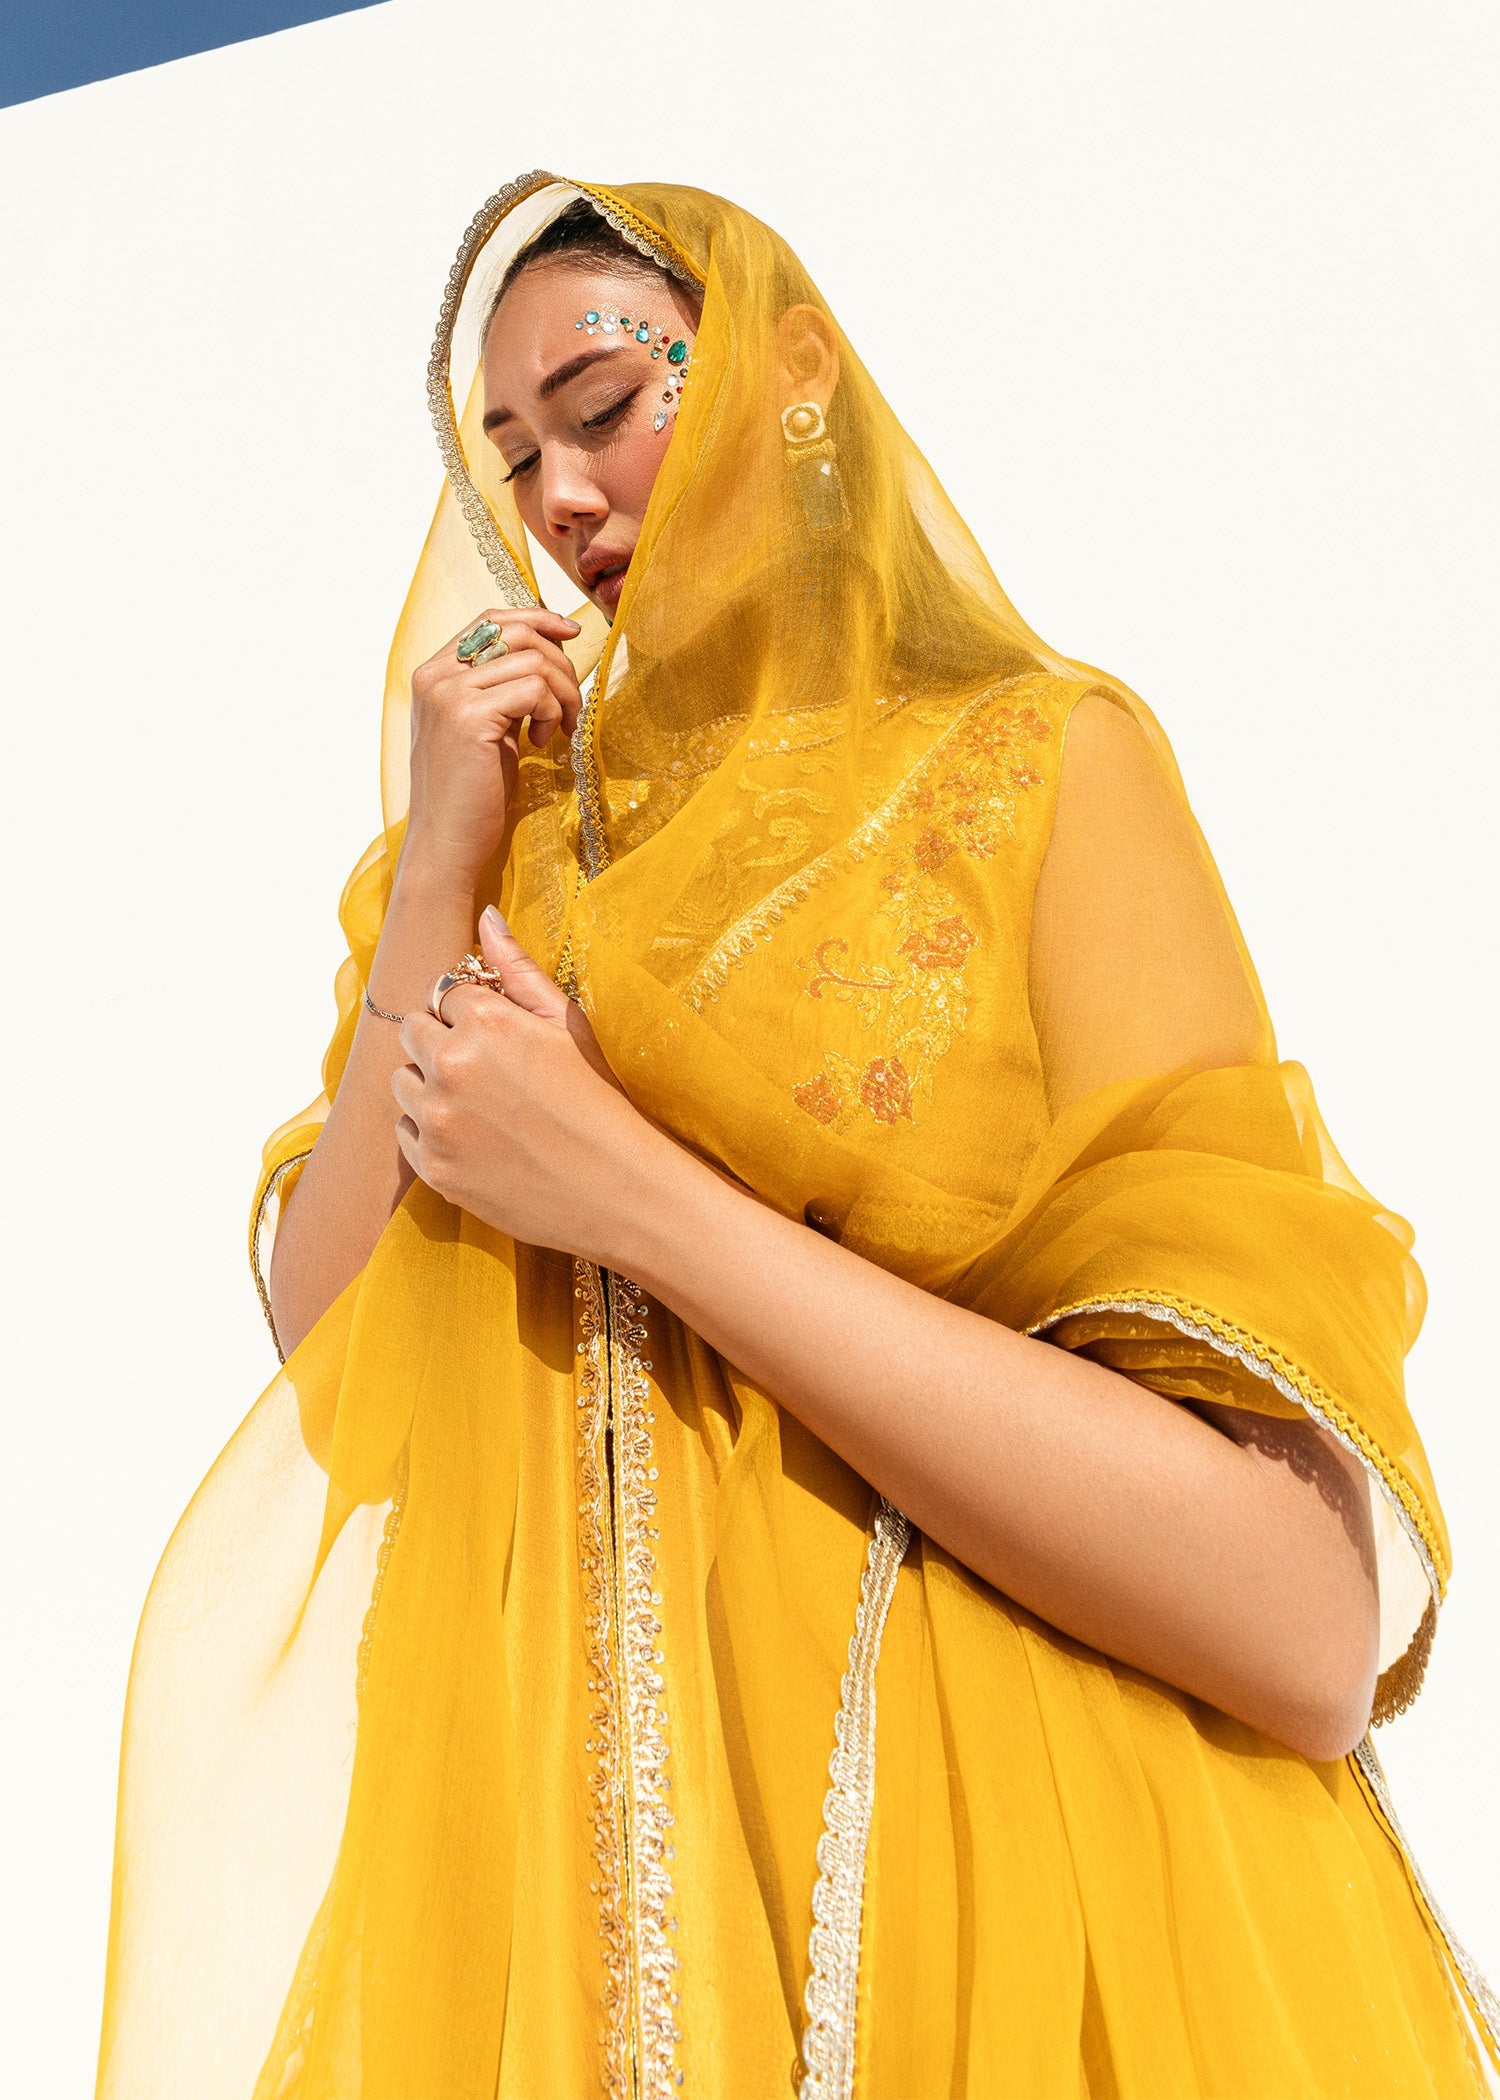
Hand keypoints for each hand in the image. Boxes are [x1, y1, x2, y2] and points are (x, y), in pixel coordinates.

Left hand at [391, 909, 659, 1259]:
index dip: (473, 1012)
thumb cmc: (605, 1102)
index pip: (445, 992)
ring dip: (430, 1086)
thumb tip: (484, 916)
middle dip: (442, 1042)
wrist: (621, 1192)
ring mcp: (437, 1120)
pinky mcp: (433, 1167)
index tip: (501, 1037)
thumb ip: (519, 969)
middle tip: (491, 1071)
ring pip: (402, 1082)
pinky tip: (478, 1140)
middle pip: (413, 1031)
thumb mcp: (570, 1024)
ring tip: (483, 1106)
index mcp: (485, 1020)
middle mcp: (450, 1065)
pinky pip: (405, 1132)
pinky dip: (431, 1132)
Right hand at [404, 608, 582, 885]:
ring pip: (533, 659)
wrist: (447, 843)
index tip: (571, 635)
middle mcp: (435, 676)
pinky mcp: (470, 716)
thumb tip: (547, 654)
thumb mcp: (486, 727)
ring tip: (557, 731)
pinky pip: (535, 688)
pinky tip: (541, 743)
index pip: (490, 619)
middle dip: (560, 663)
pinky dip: (552, 712)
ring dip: (562, 694)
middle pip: (516, 632)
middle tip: (571, 707)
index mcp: (433, 673)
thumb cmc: (472, 793)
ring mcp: (449, 693)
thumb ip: (501, 688)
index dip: (537, 619)